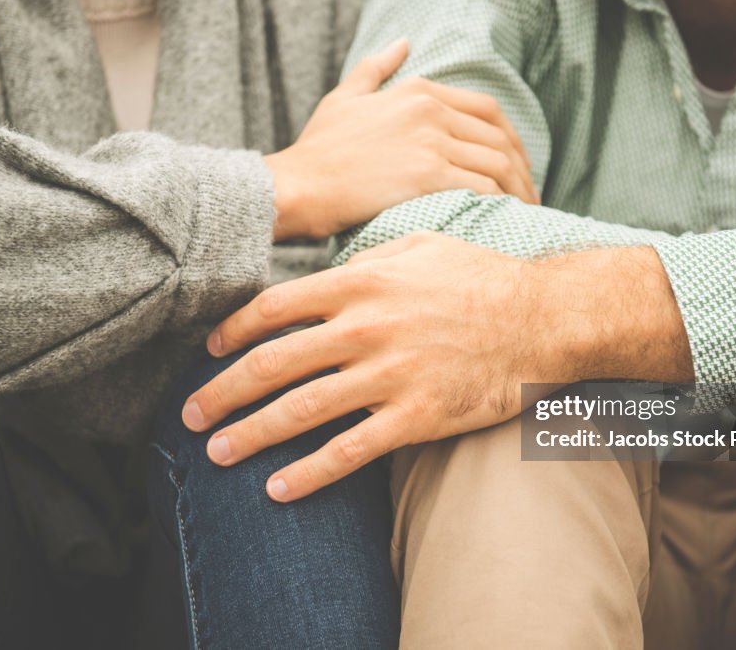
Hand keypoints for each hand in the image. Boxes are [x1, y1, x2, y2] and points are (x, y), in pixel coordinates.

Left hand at [182, 234, 691, 500]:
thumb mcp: (421, 246)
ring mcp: (390, 374)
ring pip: (301, 411)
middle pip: (272, 364)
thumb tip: (327, 273)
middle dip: (222, 393)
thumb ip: (367, 259)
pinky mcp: (417, 416)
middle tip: (190, 416)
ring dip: (250, 435)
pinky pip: (350, 451)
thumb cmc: (482, 277)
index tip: (207, 353)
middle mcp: (366, 328)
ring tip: (217, 455)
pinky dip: (309, 473)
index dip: (231, 333)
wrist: (544, 319)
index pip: (274, 309)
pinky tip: (278, 489)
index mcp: (361, 283)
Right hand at [265, 39, 537, 240]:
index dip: (510, 138)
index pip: (487, 109)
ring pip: (497, 162)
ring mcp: (431, 141)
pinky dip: (502, 202)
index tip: (517, 162)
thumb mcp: (345, 97)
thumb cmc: (318, 150)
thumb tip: (401, 42)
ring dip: (519, 188)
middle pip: (500, 136)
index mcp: (418, 91)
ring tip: (525, 210)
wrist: (298, 185)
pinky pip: (483, 186)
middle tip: (530, 191)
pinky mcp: (428, 175)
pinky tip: (506, 217)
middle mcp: (431, 110)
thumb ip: (376, 68)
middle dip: (522, 166)